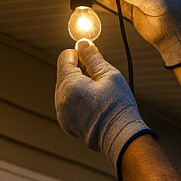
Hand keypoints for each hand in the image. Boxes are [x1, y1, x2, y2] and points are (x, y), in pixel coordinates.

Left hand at [55, 40, 153, 172]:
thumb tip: (83, 43)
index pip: (65, 58)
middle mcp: (60, 99)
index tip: (92, 58)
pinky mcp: (66, 124)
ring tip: (100, 95)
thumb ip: (93, 57)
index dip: (79, 54)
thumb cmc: (117, 107)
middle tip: (101, 79)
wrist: (120, 138)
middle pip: (64, 73)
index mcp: (68, 85)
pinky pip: (68, 104)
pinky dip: (79, 101)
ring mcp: (61, 113)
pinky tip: (95, 106)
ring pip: (66, 89)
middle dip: (80, 71)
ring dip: (80, 86)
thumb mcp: (109, 76)